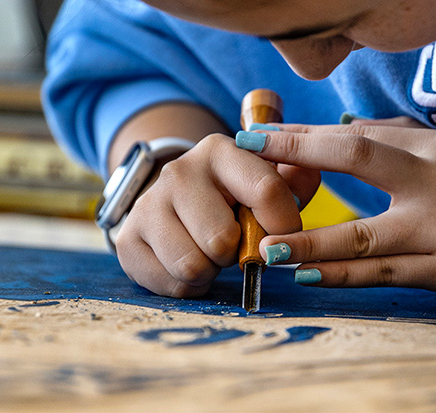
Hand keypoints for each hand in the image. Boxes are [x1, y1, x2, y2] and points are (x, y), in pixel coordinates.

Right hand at [113, 133, 318, 297]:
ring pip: (193, 266)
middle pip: (223, 240)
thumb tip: (308, 173)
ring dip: (211, 270)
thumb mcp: (268, 180)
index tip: (282, 235)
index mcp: (220, 151)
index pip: (266, 191)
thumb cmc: (235, 196)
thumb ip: (296, 179)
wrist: (177, 201)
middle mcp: (178, 171)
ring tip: (210, 252)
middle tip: (234, 241)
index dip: (283, 224)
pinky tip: (189, 262)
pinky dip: (188, 285)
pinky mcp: (127, 239)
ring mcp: (147, 205)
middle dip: (237, 251)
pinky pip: (172, 284)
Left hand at [252, 123, 435, 304]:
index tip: (261, 132)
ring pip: (362, 234)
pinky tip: (310, 274)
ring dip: (310, 241)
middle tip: (248, 162)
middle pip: (357, 162)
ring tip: (268, 246)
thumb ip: (400, 138)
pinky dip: (344, 274)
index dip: (306, 133)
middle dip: (297, 159)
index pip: (360, 134)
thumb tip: (343, 129)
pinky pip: (383, 273)